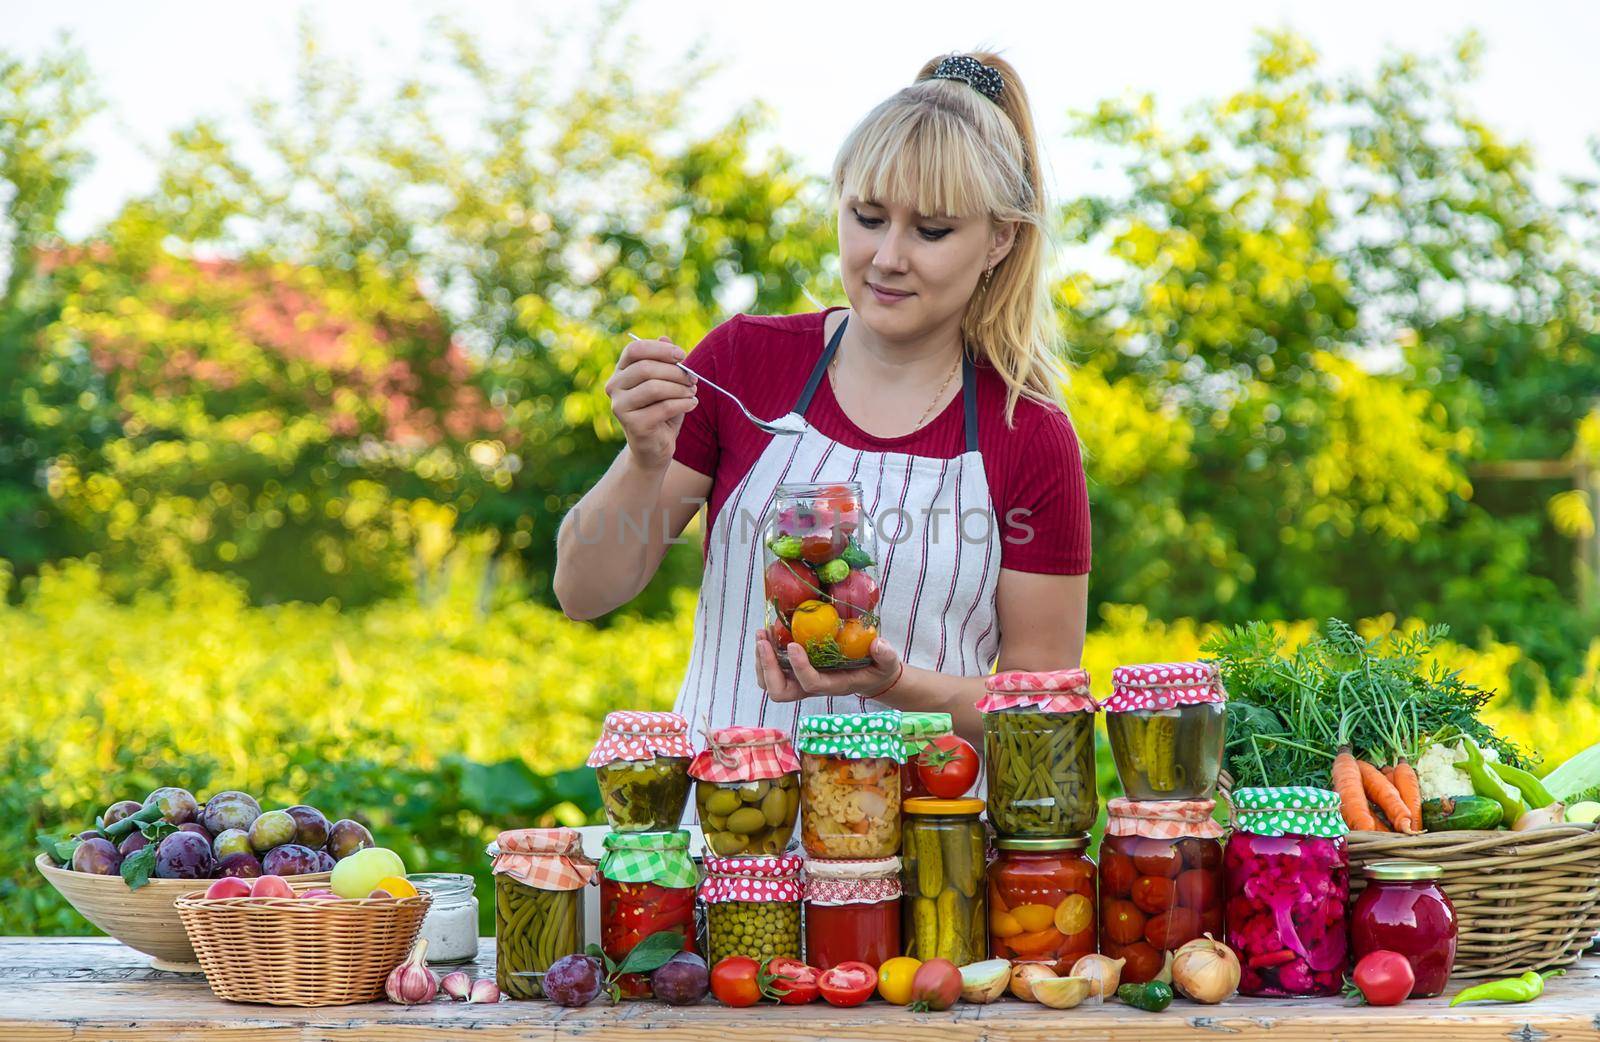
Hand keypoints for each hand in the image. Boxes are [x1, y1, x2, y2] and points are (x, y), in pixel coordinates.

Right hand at [606, 335, 697, 469]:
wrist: (655, 447)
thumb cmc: (661, 412)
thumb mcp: (666, 383)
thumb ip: (665, 362)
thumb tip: (665, 337)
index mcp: (620, 372)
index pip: (634, 350)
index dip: (659, 349)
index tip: (682, 355)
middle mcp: (614, 387)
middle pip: (646, 368)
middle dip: (676, 372)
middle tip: (693, 379)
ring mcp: (620, 407)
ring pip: (655, 387)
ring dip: (680, 388)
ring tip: (692, 393)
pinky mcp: (632, 425)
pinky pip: (663, 407)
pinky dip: (683, 404)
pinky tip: (692, 404)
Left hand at [753, 628, 902, 702]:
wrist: (870, 677)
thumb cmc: (877, 669)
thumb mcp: (887, 662)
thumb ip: (885, 655)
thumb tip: (878, 644)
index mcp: (833, 685)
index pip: (811, 684)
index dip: (799, 668)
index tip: (793, 645)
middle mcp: (812, 687)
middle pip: (780, 692)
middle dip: (768, 667)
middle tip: (764, 640)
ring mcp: (801, 682)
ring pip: (770, 684)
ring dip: (762, 662)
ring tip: (762, 634)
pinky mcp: (795, 673)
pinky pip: (771, 673)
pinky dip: (764, 657)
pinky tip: (768, 635)